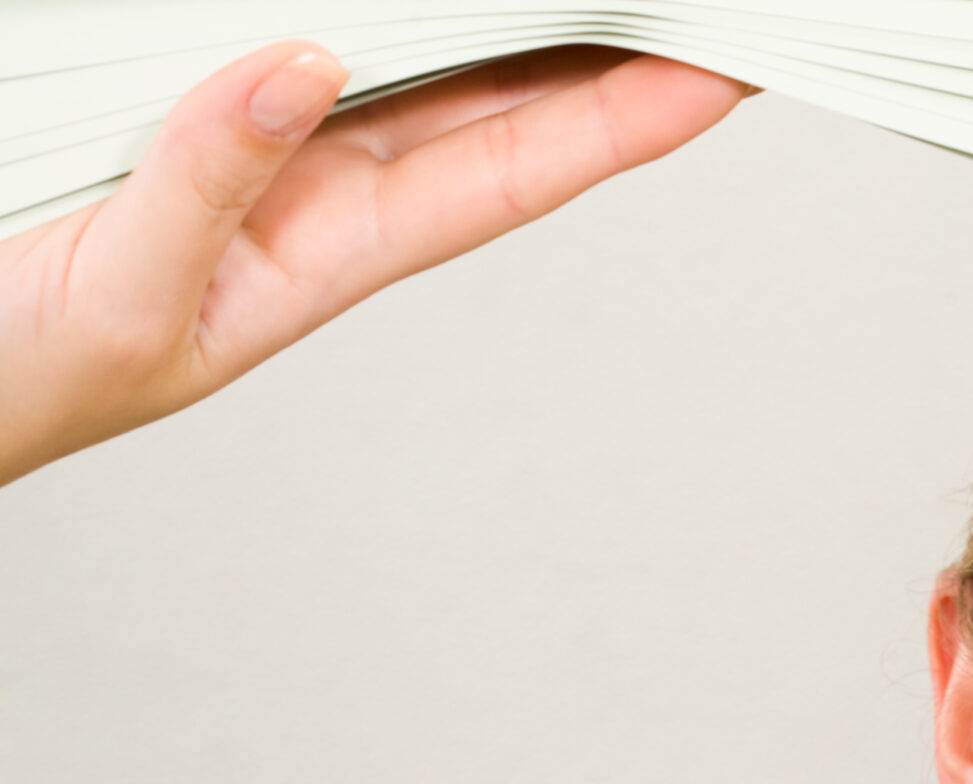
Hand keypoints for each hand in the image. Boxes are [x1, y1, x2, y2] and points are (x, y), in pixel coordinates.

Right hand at [0, 40, 753, 486]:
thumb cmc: (32, 372)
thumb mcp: (129, 295)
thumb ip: (211, 182)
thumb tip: (306, 68)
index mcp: (332, 254)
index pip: (512, 174)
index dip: (619, 124)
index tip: (718, 78)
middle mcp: (319, 194)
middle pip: (496, 109)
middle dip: (602, 57)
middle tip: (700, 7)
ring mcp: (264, 151)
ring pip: (422, 68)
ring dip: (516, 25)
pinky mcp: (194, 113)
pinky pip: (310, 45)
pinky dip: (385, 12)